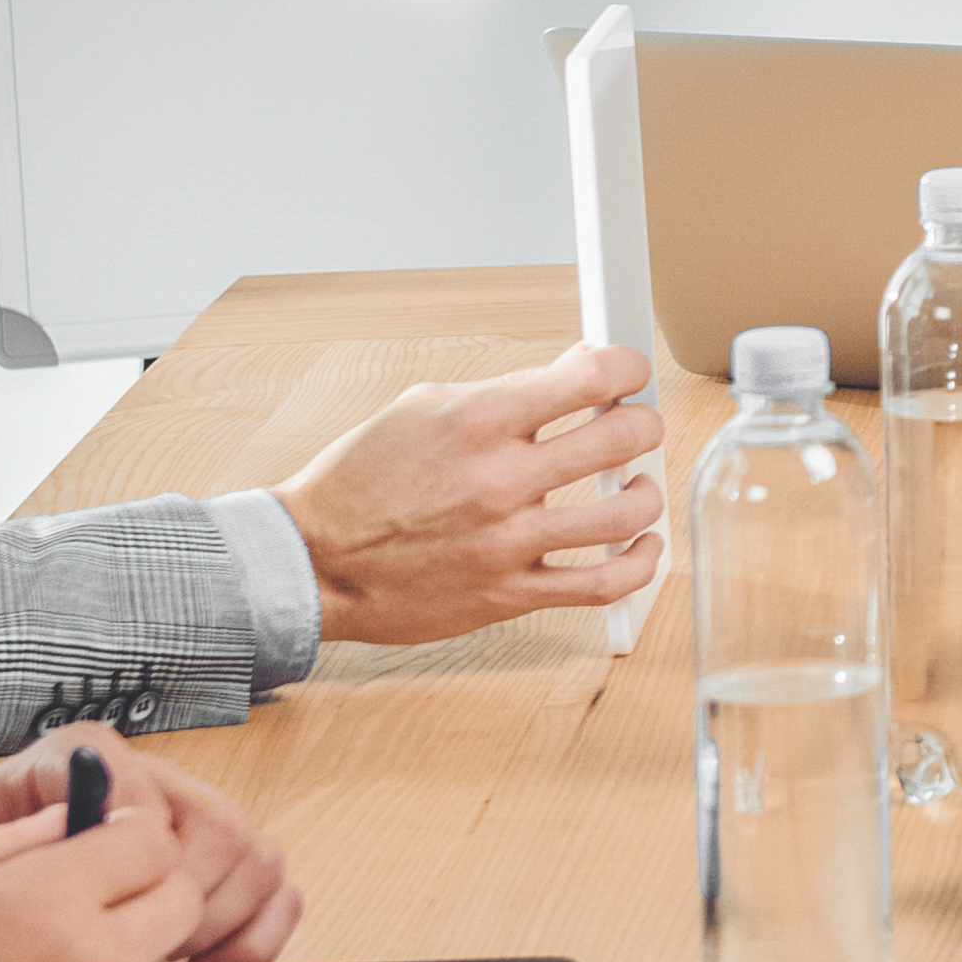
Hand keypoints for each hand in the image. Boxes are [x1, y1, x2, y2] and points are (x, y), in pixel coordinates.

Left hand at [0, 724, 303, 961]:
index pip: (142, 789)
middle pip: (216, 827)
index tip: (106, 909)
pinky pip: (275, 890)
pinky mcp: (219, 864)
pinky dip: (257, 938)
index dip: (136, 859)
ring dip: (222, 925)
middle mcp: (148, 778)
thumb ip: (1, 842)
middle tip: (142, 954)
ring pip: (256, 857)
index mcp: (81, 759)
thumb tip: (63, 831)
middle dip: (185, 906)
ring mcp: (191, 817)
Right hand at [277, 343, 666, 646]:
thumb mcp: (422, 407)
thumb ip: (505, 389)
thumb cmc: (360, 482)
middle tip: (634, 425)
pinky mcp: (509, 593)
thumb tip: (570, 369)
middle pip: (622, 437)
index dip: (626, 368)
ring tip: (635, 484)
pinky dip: (639, 565)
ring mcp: (508, 540)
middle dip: (642, 423)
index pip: (591, 377)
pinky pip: (601, 585)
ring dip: (646, 492)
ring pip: (625, 513)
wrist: (316, 561)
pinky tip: (642, 547)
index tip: (628, 374)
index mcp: (479, 420)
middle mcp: (500, 478)